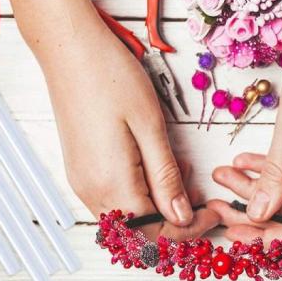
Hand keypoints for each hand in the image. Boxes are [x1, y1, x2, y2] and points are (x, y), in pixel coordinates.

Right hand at [40, 21, 219, 239]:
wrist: (68, 47)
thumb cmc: (111, 77)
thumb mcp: (151, 128)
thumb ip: (166, 179)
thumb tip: (181, 216)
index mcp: (112, 184)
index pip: (155, 233)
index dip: (188, 230)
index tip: (212, 213)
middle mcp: (92, 192)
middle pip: (141, 233)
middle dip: (176, 220)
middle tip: (200, 193)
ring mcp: (83, 183)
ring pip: (129, 218)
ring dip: (160, 206)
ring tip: (179, 170)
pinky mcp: (82, 171)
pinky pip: (117, 200)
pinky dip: (143, 194)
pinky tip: (156, 164)